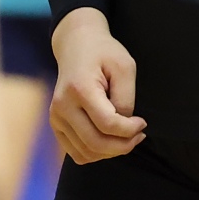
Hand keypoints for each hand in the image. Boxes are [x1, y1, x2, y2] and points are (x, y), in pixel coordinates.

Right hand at [49, 8, 144, 163]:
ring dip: (111, 152)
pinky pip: (77, 153)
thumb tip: (123, 125)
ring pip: (86, 153)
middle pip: (95, 143)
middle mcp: (62, 106)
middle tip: (139, 136)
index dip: (130, 130)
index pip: (107, 124)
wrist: (76, 46)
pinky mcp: (56, 125)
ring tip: (126, 138)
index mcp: (79, 88)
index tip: (142, 123)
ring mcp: (56, 117)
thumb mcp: (124, 66)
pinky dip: (97, 154)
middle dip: (123, 145)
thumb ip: (125, 98)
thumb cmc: (104, 53)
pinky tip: (110, 141)